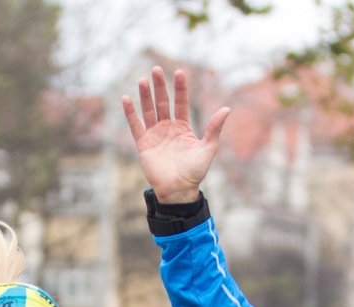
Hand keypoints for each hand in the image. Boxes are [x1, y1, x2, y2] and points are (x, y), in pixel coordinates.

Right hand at [122, 67, 228, 203]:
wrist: (179, 190)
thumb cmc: (195, 171)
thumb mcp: (208, 148)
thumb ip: (214, 128)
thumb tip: (226, 108)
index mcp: (183, 127)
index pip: (180, 102)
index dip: (180, 88)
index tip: (179, 72)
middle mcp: (167, 127)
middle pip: (162, 102)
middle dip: (160, 86)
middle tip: (156, 69)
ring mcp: (154, 135)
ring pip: (148, 110)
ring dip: (145, 95)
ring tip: (143, 80)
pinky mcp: (143, 144)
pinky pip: (135, 126)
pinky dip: (130, 113)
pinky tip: (127, 99)